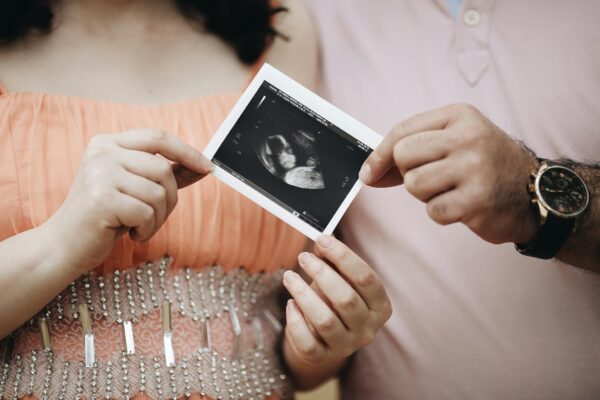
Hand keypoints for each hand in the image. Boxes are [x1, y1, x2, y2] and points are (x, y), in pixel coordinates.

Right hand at [45, 129, 212, 271]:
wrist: (63, 245)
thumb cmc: (104, 216)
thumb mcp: (134, 188)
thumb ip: (164, 174)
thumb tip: (203, 166)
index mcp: (108, 143)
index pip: (158, 137)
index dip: (188, 152)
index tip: (208, 168)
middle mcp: (101, 153)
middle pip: (163, 169)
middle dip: (170, 198)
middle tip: (155, 216)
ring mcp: (99, 173)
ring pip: (158, 192)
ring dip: (158, 218)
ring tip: (139, 226)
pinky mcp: (101, 199)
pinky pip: (147, 213)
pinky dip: (147, 229)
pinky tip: (130, 233)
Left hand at [283, 235, 391, 368]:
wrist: (323, 336)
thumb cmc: (333, 298)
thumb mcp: (338, 277)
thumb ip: (332, 259)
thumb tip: (323, 238)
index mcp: (380, 306)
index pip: (366, 278)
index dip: (343, 256)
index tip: (322, 239)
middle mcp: (368, 329)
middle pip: (346, 299)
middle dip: (321, 273)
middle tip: (302, 257)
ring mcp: (346, 346)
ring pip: (325, 321)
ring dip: (303, 294)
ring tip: (288, 276)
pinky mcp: (323, 357)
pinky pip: (307, 342)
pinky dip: (295, 321)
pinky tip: (290, 304)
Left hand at [359, 103, 538, 243]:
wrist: (536, 193)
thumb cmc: (485, 166)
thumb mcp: (455, 142)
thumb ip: (413, 151)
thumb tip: (369, 173)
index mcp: (459, 116)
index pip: (402, 131)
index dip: (379, 155)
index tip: (369, 173)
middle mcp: (468, 137)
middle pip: (403, 155)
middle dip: (410, 173)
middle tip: (435, 178)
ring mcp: (474, 168)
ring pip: (414, 184)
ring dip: (426, 195)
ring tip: (451, 190)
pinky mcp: (477, 200)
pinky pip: (432, 210)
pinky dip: (441, 213)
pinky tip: (462, 205)